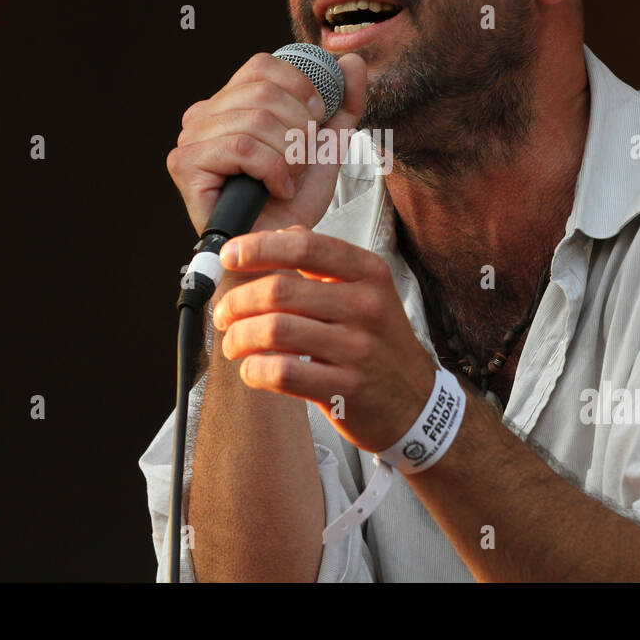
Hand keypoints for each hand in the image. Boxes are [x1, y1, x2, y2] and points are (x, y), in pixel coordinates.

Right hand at [166, 51, 366, 235]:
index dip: (300, 89)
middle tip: (300, 162)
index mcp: (230, 102)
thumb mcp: (327, 145)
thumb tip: (351, 60)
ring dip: (289, 155)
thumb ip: (343, 103)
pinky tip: (277, 190)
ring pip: (257, 121)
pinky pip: (242, 149)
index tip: (315, 124)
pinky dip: (273, 170)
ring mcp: (190, 138)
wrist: (276, 251)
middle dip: (299, 130)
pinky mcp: (186, 164)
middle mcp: (203, 114)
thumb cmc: (292, 202)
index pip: (263, 65)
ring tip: (288, 179)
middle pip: (264, 92)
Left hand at [211, 225, 438, 452]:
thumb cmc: (380, 343)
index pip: (305, 246)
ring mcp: (358, 349)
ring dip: (239, 337)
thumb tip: (276, 236)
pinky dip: (254, 370)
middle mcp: (366, 306)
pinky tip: (252, 369)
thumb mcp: (367, 291)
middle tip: (224, 313)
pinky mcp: (345, 388)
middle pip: (280, 290)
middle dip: (237, 301)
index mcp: (368, 273)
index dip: (258, 247)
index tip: (230, 255)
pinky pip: (282, 372)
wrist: (416, 403)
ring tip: (234, 344)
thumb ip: (324, 261)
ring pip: (275, 331)